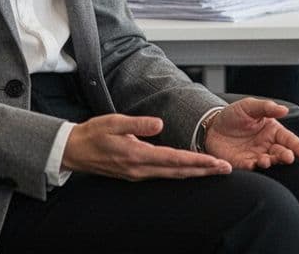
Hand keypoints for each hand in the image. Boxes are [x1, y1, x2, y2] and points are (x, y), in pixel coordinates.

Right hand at [62, 113, 231, 180]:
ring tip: (214, 170)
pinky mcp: (136, 174)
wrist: (73, 151)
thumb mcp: (113, 122)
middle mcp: (140, 169)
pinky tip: (190, 170)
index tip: (215, 162)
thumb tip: (159, 123)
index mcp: (136, 155)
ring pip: (173, 176)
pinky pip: (163, 175)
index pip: (174, 159)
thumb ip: (137, 124)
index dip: (197, 161)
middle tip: (226, 169)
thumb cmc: (93, 134)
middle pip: (179, 172)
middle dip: (204, 171)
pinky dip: (180, 173)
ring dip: (195, 173)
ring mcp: (138, 174)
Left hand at [203, 98, 298, 169]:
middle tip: (287, 157)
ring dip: (270, 163)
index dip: (297, 146)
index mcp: (272, 131)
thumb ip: (266, 107)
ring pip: (269, 162)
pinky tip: (253, 164)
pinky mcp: (243, 164)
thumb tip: (284, 109)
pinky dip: (254, 168)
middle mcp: (267, 145)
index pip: (289, 139)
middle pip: (281, 153)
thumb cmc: (233, 115)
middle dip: (286, 156)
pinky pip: (251, 168)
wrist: (211, 125)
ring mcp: (256, 156)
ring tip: (266, 160)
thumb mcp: (249, 106)